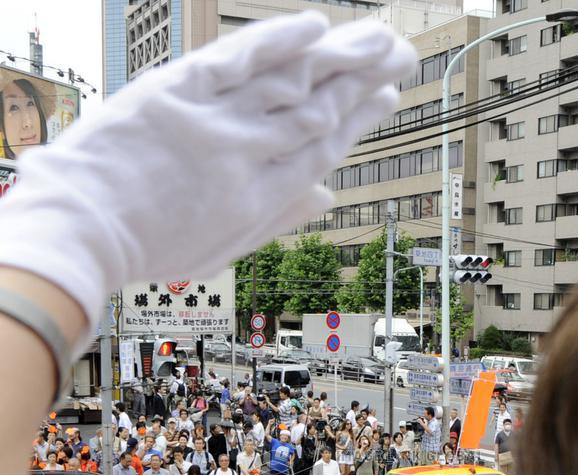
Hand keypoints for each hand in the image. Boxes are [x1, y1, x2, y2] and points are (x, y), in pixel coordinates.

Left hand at [0, 15, 414, 347]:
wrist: (81, 231)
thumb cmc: (146, 245)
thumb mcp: (219, 250)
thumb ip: (276, 221)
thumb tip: (327, 197)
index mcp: (258, 199)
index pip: (323, 151)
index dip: (360, 121)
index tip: (389, 97)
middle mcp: (245, 158)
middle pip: (316, 111)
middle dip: (363, 80)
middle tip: (401, 54)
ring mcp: (213, 123)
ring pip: (287, 84)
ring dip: (339, 57)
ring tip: (379, 37)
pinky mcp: (176, 93)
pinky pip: (235, 62)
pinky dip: (276, 43)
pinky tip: (316, 26)